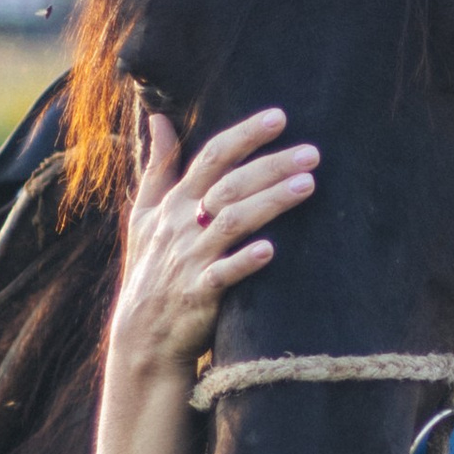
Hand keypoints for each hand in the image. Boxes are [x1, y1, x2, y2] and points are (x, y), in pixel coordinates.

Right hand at [106, 108, 318, 398]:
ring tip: (308, 185)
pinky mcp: (199, 294)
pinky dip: (245, 261)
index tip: (279, 116)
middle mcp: (182, 225)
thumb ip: (157, 166)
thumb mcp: (144, 214)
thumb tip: (157, 117)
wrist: (141, 337)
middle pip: (230, 185)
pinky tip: (271, 249)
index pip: (212, 157)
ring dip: (269, 202)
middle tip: (312, 152)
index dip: (245, 135)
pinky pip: (223, 274)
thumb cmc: (150, 268)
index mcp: (175, 203)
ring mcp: (190, 259)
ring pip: (232, 223)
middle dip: (271, 166)